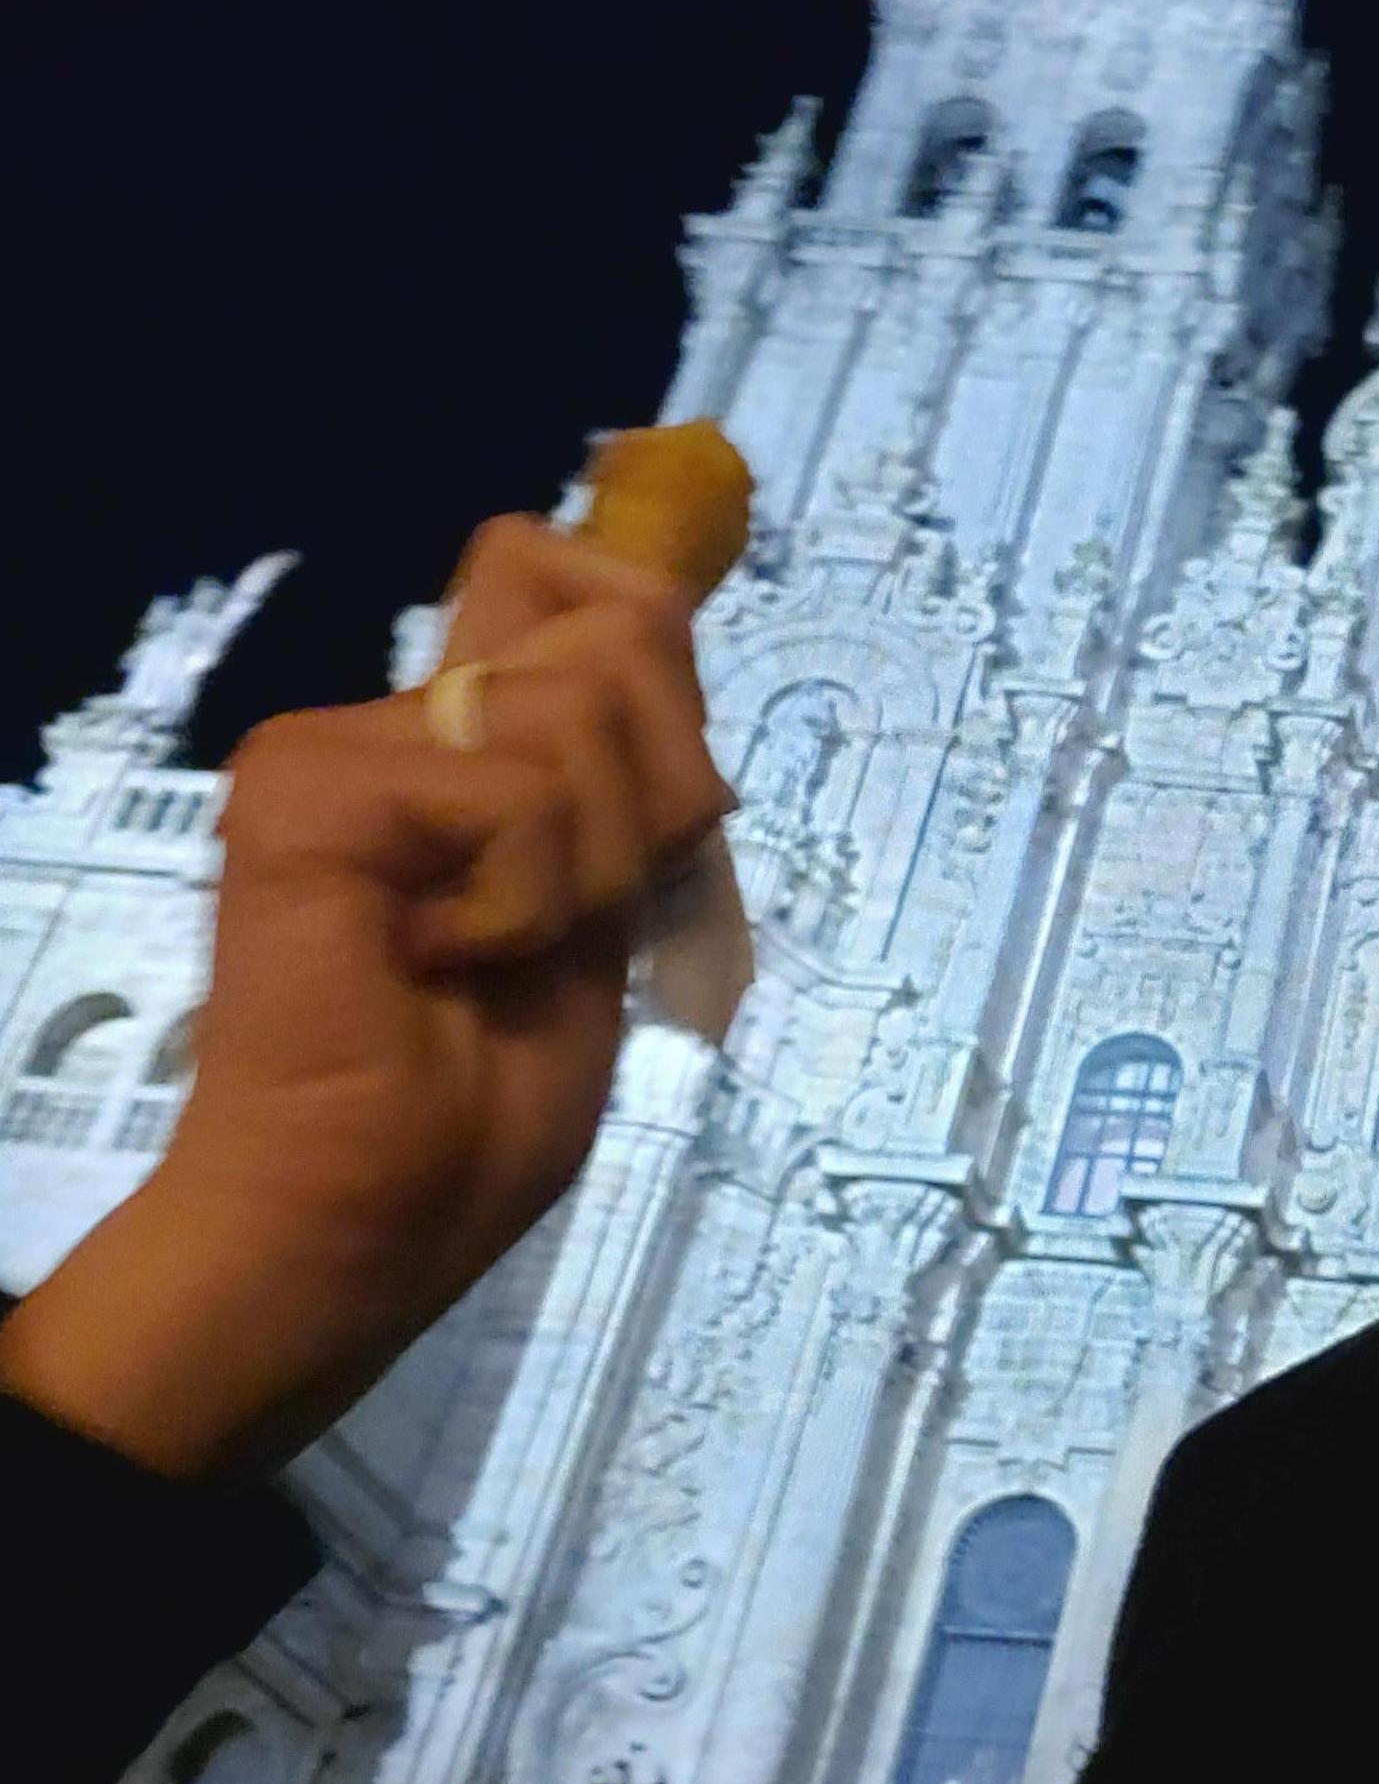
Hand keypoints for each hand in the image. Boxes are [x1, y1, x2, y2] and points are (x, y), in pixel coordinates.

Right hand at [0, 514, 735, 1478]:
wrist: (375, 1213)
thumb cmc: (482, 1101)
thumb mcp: (606, 904)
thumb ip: (622, 771)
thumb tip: (662, 613)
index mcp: (468, 730)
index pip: (577, 570)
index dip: (658, 644)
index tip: (660, 799)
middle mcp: (404, 708)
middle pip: (627, 626)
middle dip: (663, 797)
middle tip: (573, 917)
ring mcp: (346, 739)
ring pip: (585, 714)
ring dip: (593, 871)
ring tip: (496, 951)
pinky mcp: (309, 787)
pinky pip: (514, 795)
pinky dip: (526, 904)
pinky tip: (442, 961)